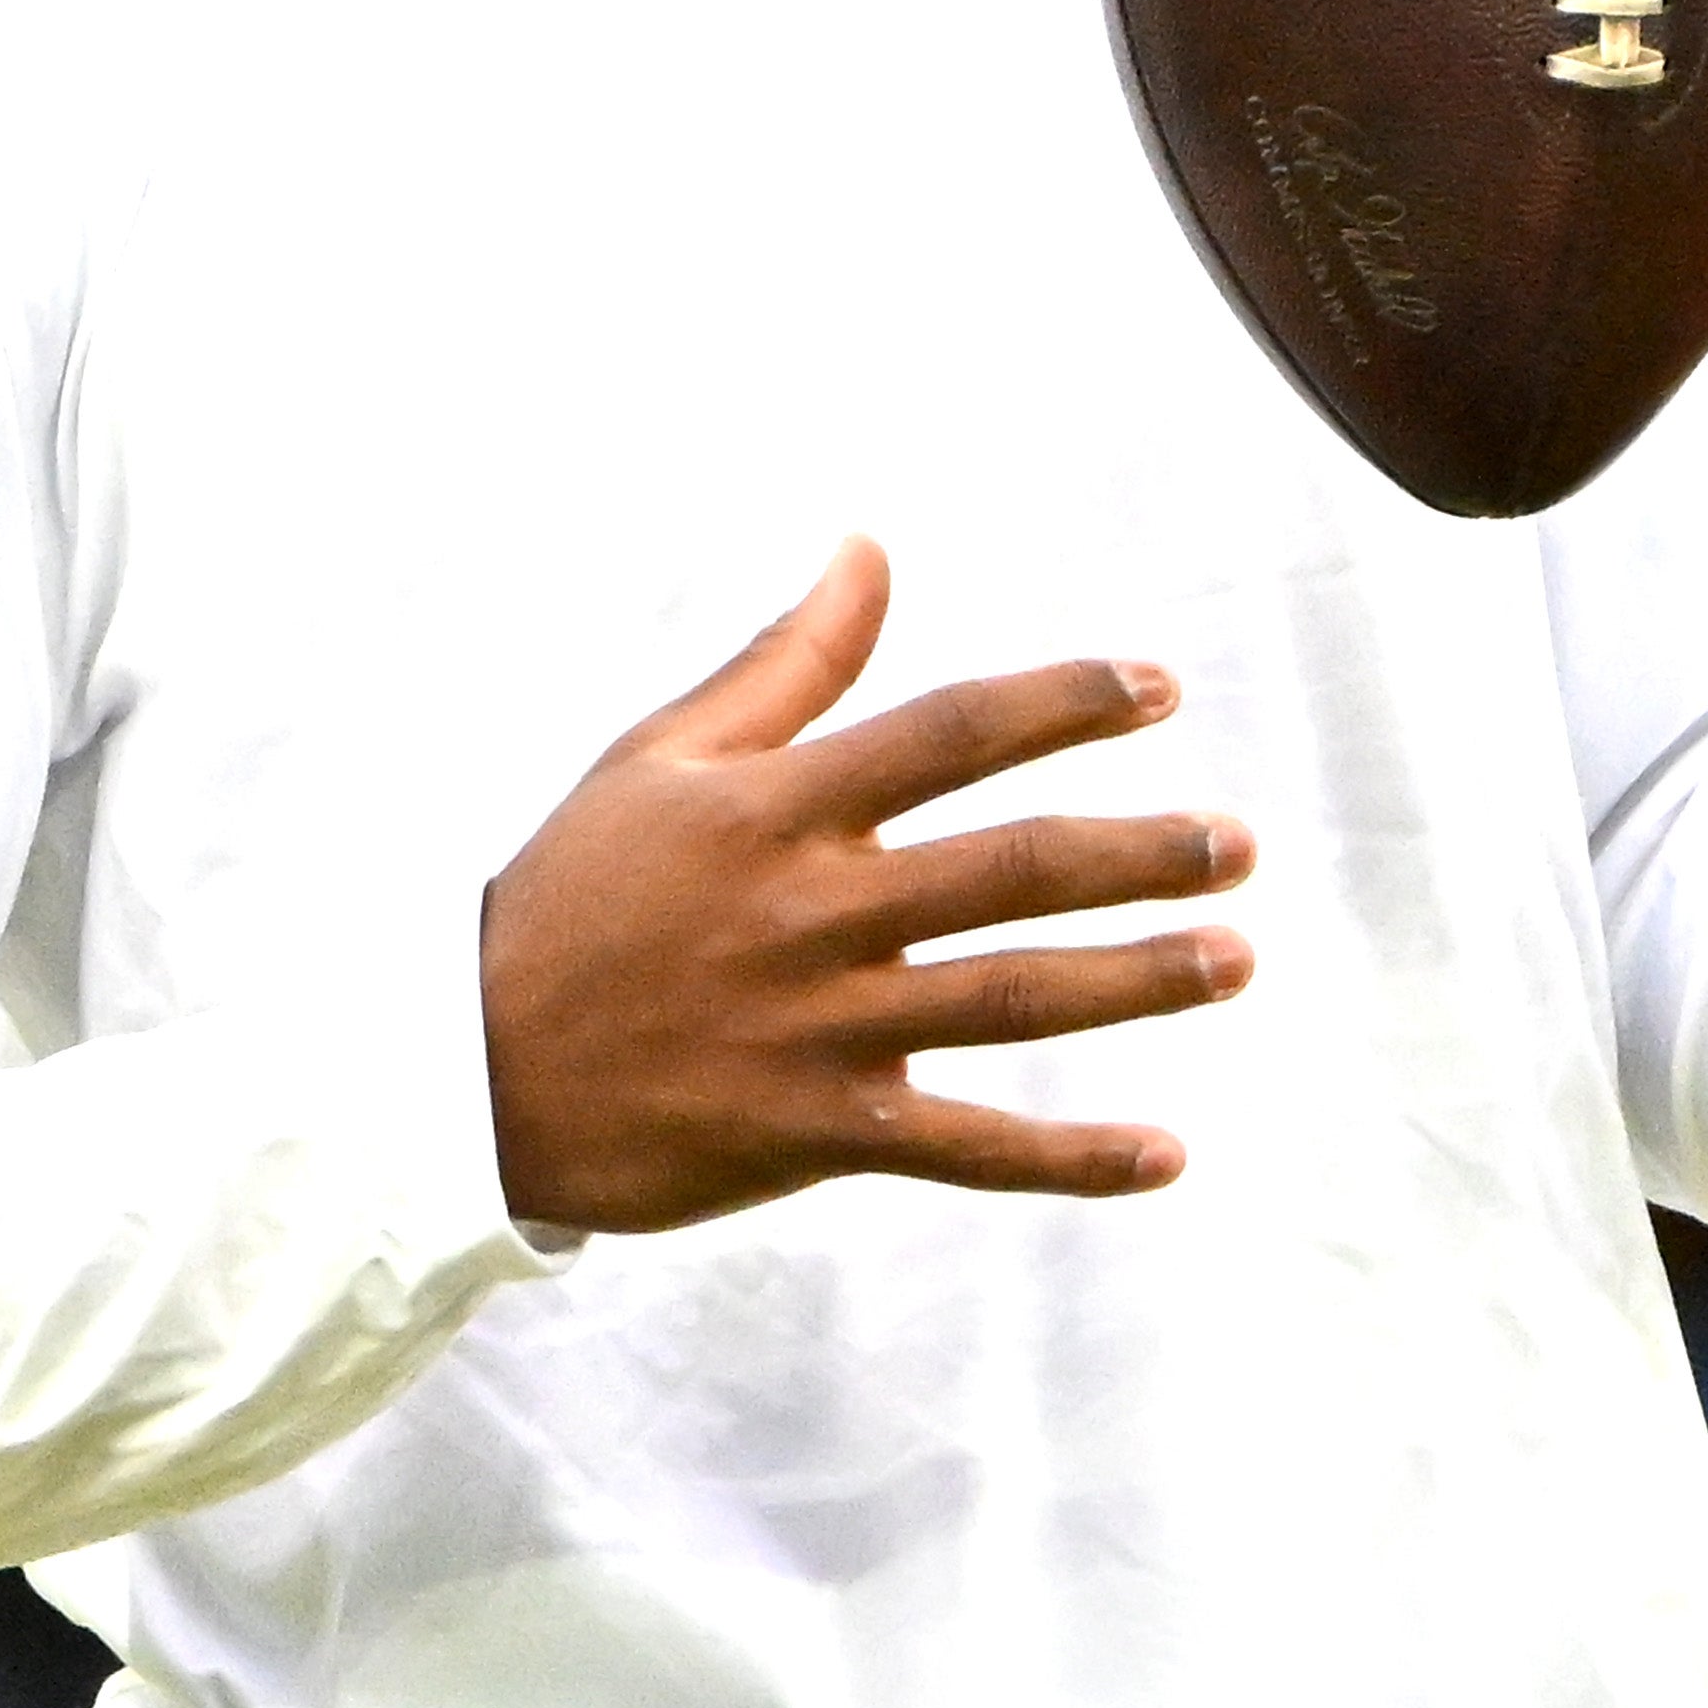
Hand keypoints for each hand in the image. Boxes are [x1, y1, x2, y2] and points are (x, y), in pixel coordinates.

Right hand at [481, 537, 1256, 1233]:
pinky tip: (1164, 1154)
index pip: (952, 733)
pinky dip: (1068, 1159)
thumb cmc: (573, 895)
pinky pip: (965, 1147)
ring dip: (1135, 981)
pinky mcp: (817, 1134)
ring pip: (1011, 1001)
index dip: (1066, 704)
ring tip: (1235, 957)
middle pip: (1011, 869)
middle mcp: (815, 911)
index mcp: (781, 806)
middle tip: (1241, 843)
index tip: (1161, 689)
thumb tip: (870, 548)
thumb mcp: (662, 756)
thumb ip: (786, 660)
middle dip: (1139, 853)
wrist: (466, 1072)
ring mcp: (822, 1028)